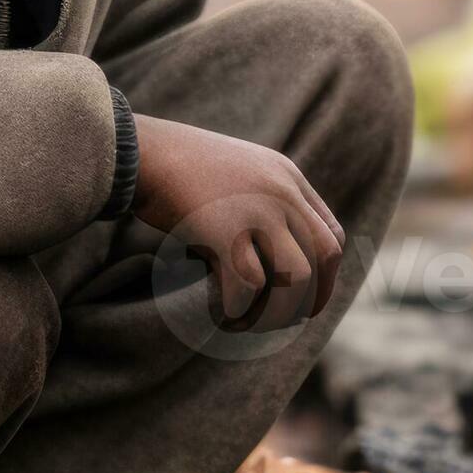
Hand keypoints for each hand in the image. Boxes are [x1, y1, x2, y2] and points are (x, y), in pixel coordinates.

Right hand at [130, 115, 344, 332]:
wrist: (140, 150)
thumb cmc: (179, 167)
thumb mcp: (238, 172)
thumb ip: (264, 202)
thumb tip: (272, 260)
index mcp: (287, 177)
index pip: (332, 235)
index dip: (326, 275)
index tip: (305, 296)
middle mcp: (280, 193)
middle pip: (324, 258)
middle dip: (312, 299)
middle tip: (283, 320)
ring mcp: (255, 210)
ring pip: (294, 278)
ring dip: (276, 312)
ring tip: (249, 322)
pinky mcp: (223, 230)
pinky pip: (248, 286)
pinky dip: (239, 309)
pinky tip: (224, 314)